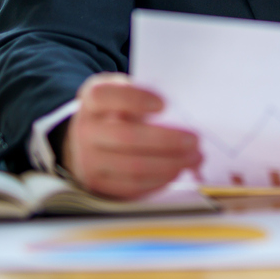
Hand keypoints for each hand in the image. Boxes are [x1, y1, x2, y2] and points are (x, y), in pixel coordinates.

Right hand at [61, 73, 201, 199]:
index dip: (135, 99)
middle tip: (194, 139)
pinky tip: (177, 170)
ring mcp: (89, 159)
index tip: (164, 104)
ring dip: (169, 164)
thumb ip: (144, 96)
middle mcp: (85, 130)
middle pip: (125, 136)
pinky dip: (160, 180)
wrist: (89, 139)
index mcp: (92, 99)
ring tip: (194, 157)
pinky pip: (133, 186)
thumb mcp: (125, 92)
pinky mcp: (99, 183)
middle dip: (166, 140)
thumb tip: (178, 114)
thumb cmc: (118, 110)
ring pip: (132, 166)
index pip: (105, 96)